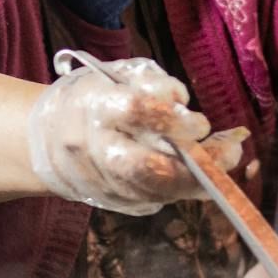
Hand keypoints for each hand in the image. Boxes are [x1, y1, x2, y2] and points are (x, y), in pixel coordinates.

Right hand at [26, 55, 248, 215]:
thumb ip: (153, 84)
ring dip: (196, 181)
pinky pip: (152, 199)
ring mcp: (101, 181)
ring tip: (224, 162)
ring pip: (153, 192)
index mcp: (95, 106)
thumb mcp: (118, 75)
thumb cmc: (93, 97)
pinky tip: (199, 174)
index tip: (200, 123)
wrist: (47, 140)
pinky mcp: (110, 202)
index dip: (173, 119)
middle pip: (146, 168)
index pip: (136, 111)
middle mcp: (95, 148)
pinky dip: (180, 188)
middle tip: (230, 153)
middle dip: (195, 166)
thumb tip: (185, 106)